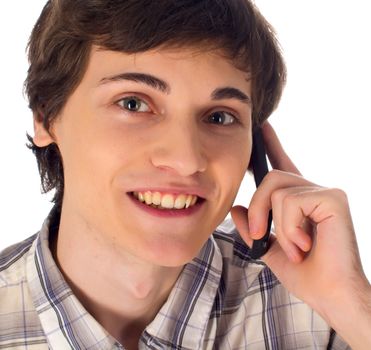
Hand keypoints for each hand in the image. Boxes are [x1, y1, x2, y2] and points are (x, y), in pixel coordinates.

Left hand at [231, 122, 370, 348]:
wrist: (331, 295)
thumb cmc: (307, 274)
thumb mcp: (269, 249)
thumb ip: (252, 229)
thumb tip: (236, 209)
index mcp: (298, 201)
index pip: (281, 165)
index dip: (271, 144)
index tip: (262, 126)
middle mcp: (311, 191)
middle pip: (270, 178)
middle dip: (257, 208)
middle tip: (259, 235)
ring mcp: (324, 191)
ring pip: (277, 190)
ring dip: (276, 225)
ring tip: (294, 247)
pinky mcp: (332, 198)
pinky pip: (291, 201)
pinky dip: (289, 228)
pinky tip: (304, 244)